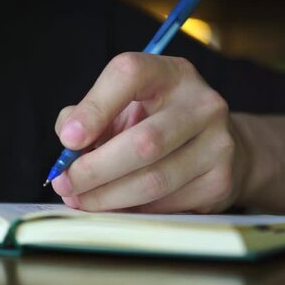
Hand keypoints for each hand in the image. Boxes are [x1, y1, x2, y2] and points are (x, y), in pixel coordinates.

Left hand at [52, 52, 248, 212]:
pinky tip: (114, 206)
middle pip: (143, 142)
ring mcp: (217, 143)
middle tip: (65, 184)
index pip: (129, 75)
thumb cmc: (154, 122)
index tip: (67, 139)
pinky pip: (165, 204)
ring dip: (107, 197)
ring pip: (153, 181)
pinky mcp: (219, 181)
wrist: (217, 147)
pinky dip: (131, 210)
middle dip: (95, 169)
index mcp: (170, 73)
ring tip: (80, 200)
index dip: (94, 108)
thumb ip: (87, 116)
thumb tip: (68, 149)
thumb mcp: (122, 107)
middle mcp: (201, 103)